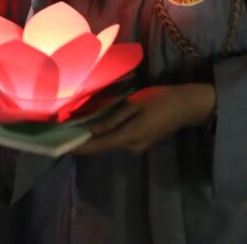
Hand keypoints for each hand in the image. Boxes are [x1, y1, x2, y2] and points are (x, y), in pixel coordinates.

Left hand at [73, 84, 215, 155]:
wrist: (187, 105)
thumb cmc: (162, 100)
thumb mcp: (136, 104)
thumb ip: (113, 118)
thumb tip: (91, 131)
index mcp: (129, 136)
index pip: (97, 146)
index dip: (78, 147)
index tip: (59, 146)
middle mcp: (131, 146)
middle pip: (102, 144)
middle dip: (84, 137)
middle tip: (64, 125)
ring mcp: (137, 146)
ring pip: (110, 140)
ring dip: (96, 133)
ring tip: (77, 120)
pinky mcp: (141, 140)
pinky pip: (119, 137)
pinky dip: (107, 130)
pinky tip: (100, 120)